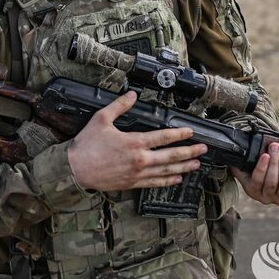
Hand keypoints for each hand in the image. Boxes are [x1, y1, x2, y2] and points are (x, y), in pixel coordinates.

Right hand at [66, 91, 207, 191]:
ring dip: (183, 167)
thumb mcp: (101, 119)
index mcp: (134, 142)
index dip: (180, 134)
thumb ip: (119, 106)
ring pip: (166, 171)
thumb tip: (132, 95)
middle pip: (171, 156)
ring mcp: (137, 173)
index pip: (163, 137)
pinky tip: (177, 179)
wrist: (75, 169)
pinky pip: (154, 183)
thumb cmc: (87, 145)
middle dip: (189, 152)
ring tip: (196, 165)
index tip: (191, 132)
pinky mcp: (132, 183)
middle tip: (203, 149)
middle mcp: (139, 159)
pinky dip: (167, 181)